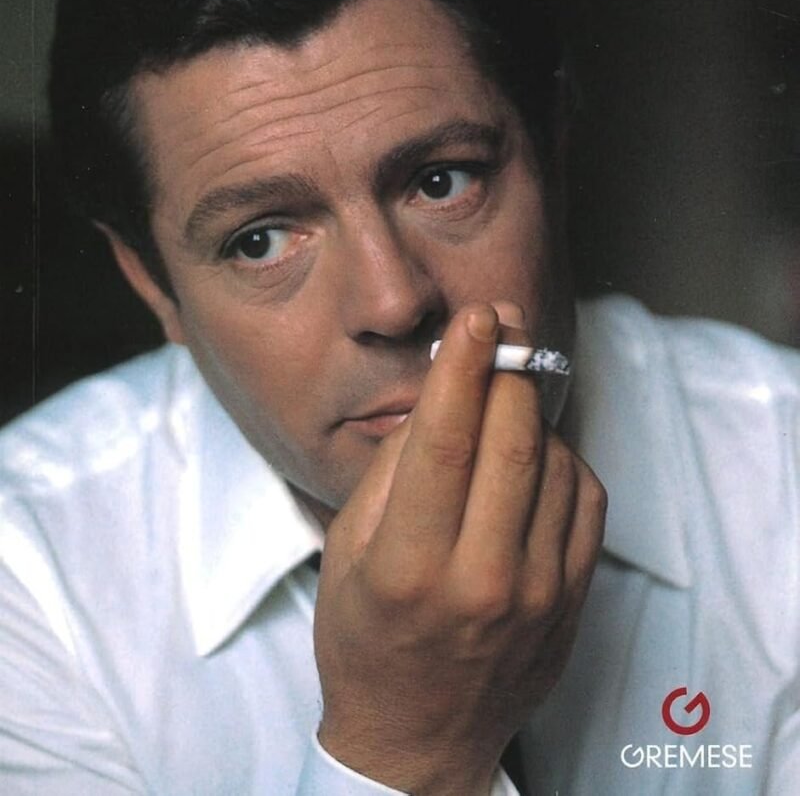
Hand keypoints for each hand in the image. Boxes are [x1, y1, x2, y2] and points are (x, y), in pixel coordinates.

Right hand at [314, 302, 606, 795]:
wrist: (419, 737)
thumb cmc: (367, 638)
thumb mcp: (346, 552)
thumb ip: (392, 471)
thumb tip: (441, 393)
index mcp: (408, 569)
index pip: (446, 446)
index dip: (464, 369)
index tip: (475, 318)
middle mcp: (482, 582)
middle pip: (513, 443)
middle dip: (509, 367)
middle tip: (502, 325)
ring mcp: (538, 596)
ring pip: (557, 463)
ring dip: (531, 413)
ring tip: (502, 403)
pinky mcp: (573, 602)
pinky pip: (586, 499)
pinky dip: (563, 458)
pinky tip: (532, 455)